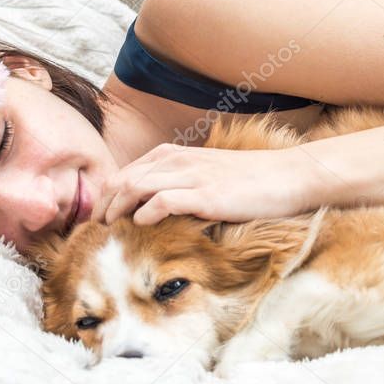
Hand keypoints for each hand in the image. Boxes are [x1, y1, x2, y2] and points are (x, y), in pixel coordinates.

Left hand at [93, 143, 318, 225]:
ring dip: (118, 209)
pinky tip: (140, 225)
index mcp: (175, 155)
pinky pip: (164, 200)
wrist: (288, 176)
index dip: (108, 193)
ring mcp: (192, 176)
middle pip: (124, 178)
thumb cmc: (249, 181)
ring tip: (110, 228)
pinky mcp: (206, 195)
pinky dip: (146, 213)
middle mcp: (179, 161)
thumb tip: (152, 207)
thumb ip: (180, 183)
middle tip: (96, 227)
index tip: (99, 216)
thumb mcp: (207, 174)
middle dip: (105, 203)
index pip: (127, 170)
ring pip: (137, 186)